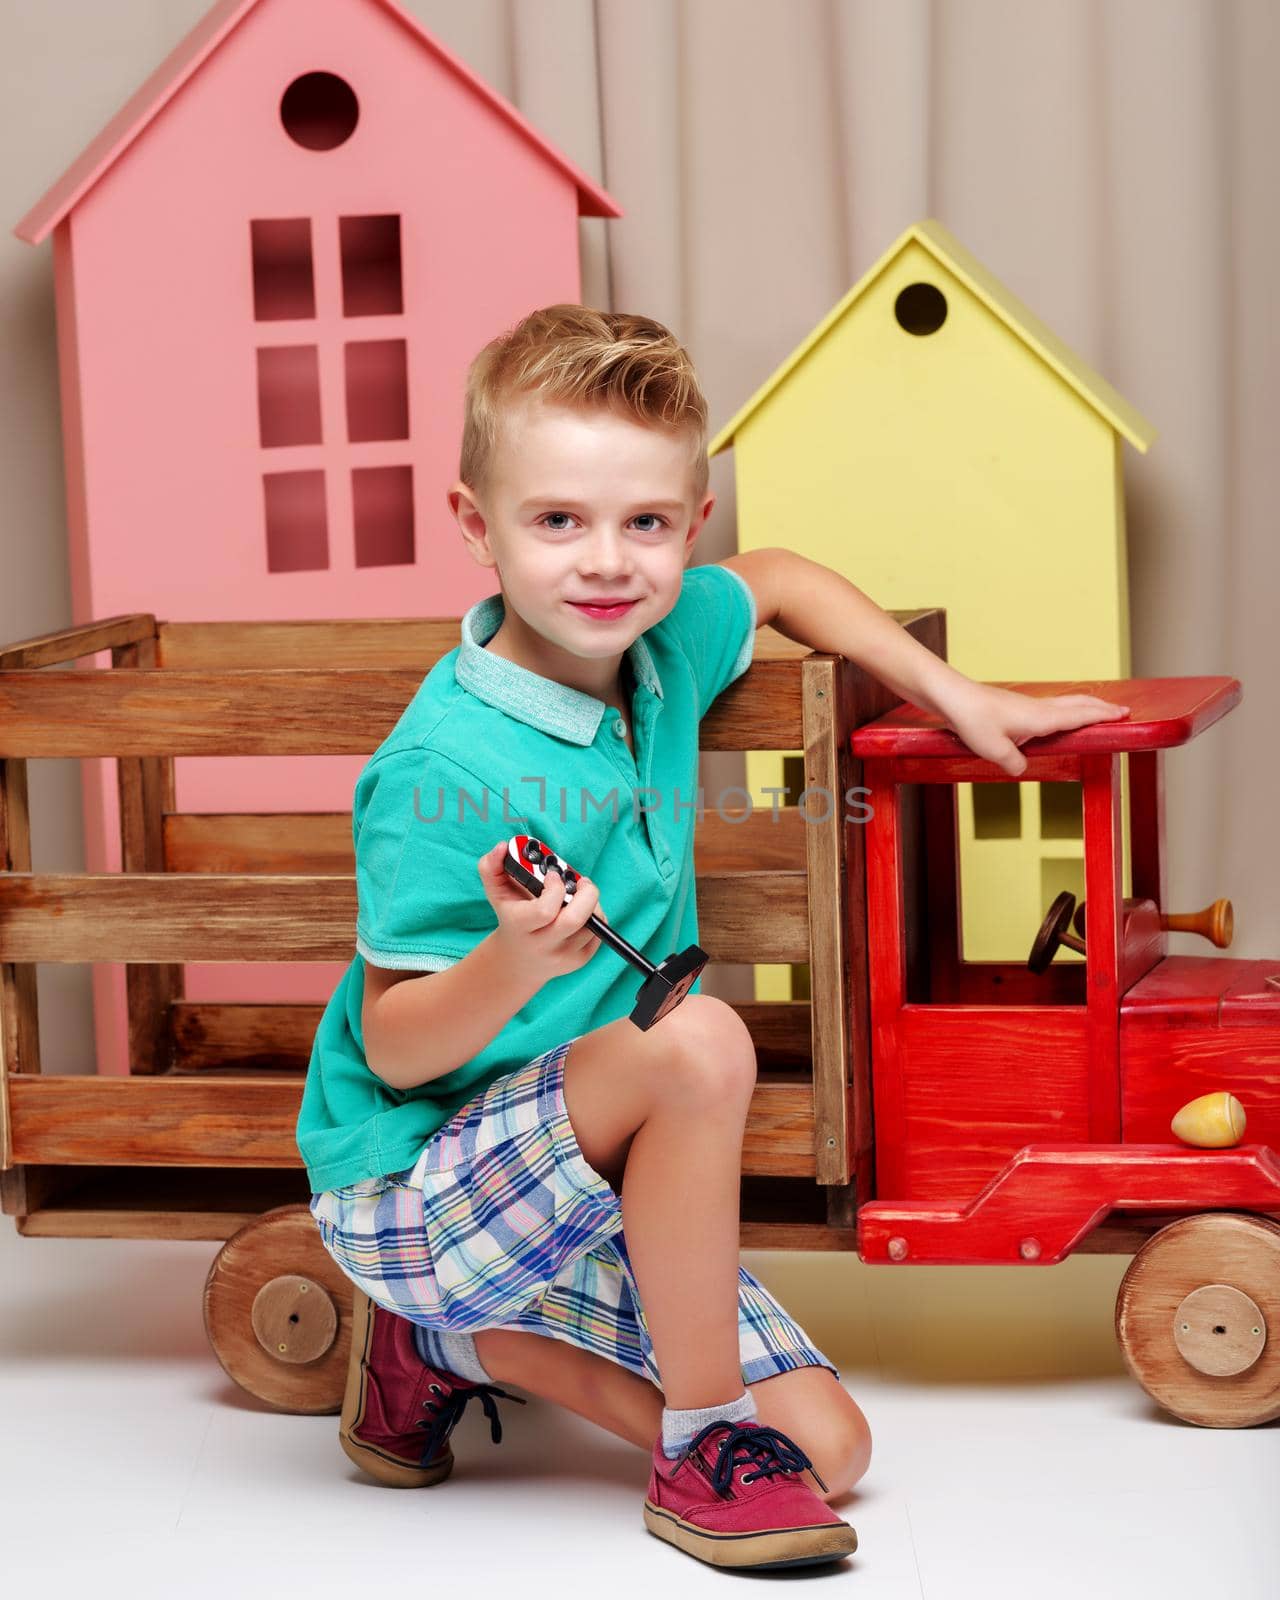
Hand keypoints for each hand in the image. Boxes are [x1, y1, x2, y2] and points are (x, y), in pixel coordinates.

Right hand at [476, 840, 608, 983]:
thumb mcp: (496, 892)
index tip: (554, 876)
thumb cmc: (510, 916)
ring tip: (580, 894)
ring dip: (592, 903)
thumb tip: (502, 847)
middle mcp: (542, 944)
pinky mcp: (580, 960)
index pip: (545, 910)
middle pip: (575, 920)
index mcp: (520, 926)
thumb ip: (491, 866)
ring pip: (591, 925)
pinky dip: (597, 917)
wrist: (518, 961)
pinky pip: (599, 934)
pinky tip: (582, 910)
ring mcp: (563, 955)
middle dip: (587, 894)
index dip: (555, 889)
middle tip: (583, 882)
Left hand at [938, 682, 1130, 776]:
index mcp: (1040, 717)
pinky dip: (1065, 708)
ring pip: (1064, 703)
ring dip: (1085, 705)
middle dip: (1101, 708)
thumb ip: (1014, 763)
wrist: (951, 696)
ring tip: (1098, 710)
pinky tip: (1058, 715)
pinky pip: (1050, 706)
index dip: (1103, 716)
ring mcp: (1027, 705)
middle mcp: (1038, 708)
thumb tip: (1022, 768)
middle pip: (1078, 705)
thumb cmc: (972, 719)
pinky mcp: (1015, 706)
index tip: (1124, 715)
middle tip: (1122, 710)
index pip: (1080, 716)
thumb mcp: (994, 750)